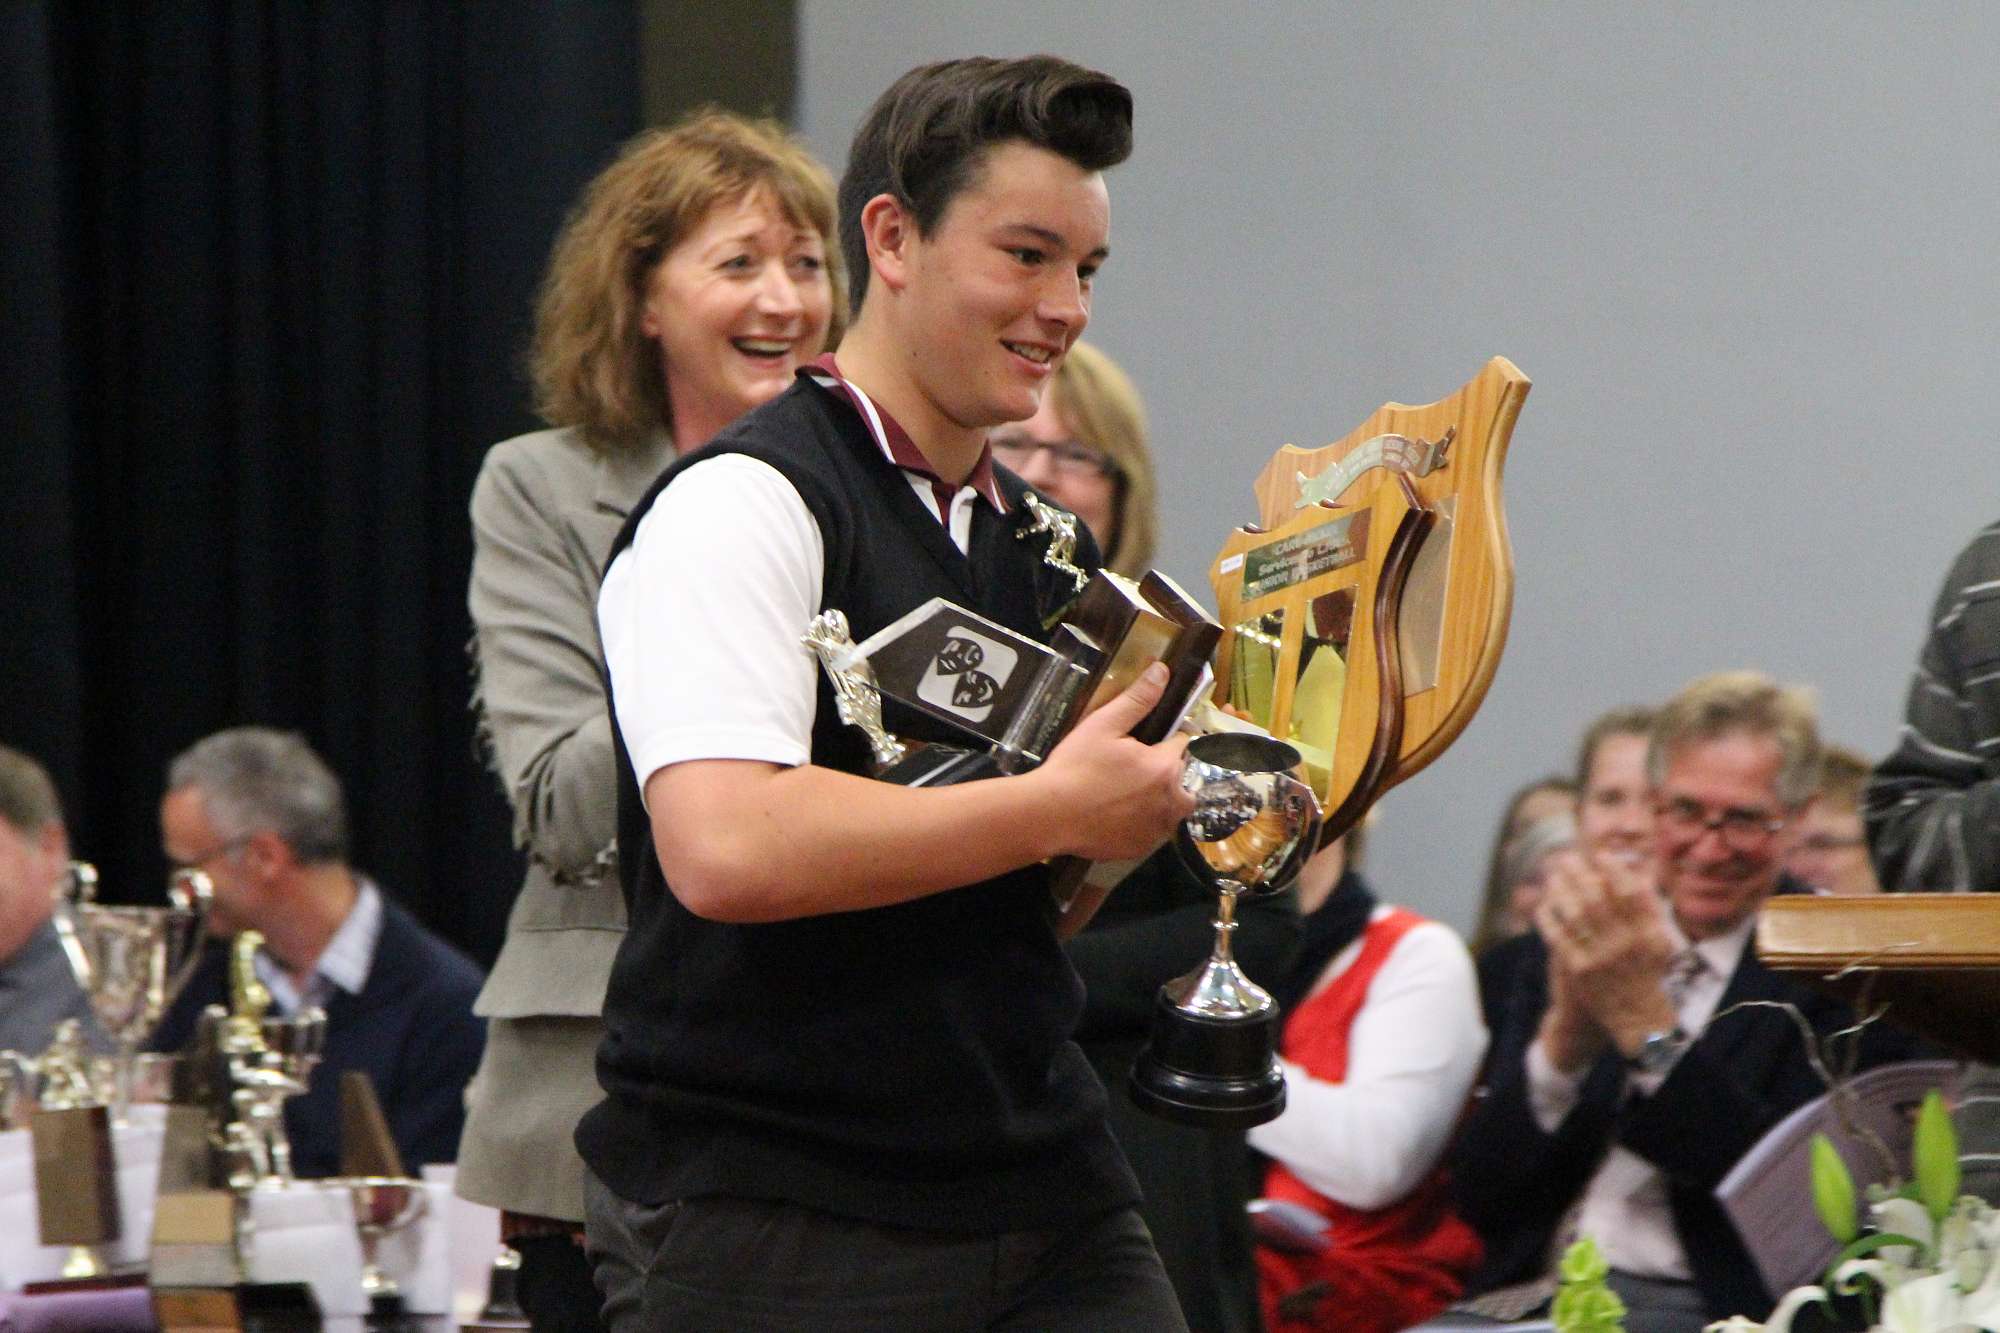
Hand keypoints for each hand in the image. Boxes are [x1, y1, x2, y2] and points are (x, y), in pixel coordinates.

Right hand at [1033, 662, 1195, 861]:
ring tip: (1123, 792)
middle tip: (1128, 769)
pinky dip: (1141, 822)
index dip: (1164, 740)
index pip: (1183, 744)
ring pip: (1170, 806)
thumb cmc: (1074, 768)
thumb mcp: (1103, 725)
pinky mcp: (1143, 848)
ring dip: (1157, 798)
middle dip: (1164, 771)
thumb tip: (1162, 671)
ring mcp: (1158, 828)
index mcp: (1165, 766)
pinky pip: (1152, 830)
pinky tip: (1115, 814)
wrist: (1049, 816)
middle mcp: (1171, 800)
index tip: (1143, 744)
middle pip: (1182, 777)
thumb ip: (1138, 699)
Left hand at [1535, 848, 1678, 1061]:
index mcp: (1648, 932)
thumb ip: (1649, 908)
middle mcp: (1626, 943)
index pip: (1630, 891)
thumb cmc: (1645, 971)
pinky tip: (1544, 904)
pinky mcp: (1578, 969)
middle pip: (1597, 896)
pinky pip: (1557, 934)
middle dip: (1579, 872)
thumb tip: (1640, 870)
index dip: (1613, 869)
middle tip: (1566, 858)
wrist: (1635, 1017)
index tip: (1600, 855)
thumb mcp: (1659, 941)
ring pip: (1574, 912)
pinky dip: (1548, 915)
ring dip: (1560, 888)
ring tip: (1553, 876)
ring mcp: (1600, 957)